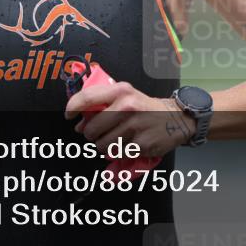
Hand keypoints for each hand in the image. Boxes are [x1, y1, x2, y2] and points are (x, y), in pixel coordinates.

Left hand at [64, 81, 195, 157]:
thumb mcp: (126, 95)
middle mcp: (127, 106)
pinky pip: (117, 154)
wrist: (176, 118)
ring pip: (102, 145)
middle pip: (91, 129)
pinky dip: (118, 153)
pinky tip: (127, 144)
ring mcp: (135, 126)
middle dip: (90, 134)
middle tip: (98, 133)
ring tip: (115, 139)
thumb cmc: (145, 107)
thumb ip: (103, 103)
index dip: (72, 108)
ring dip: (104, 146)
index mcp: (121, 91)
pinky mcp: (141, 144)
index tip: (69, 116)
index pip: (87, 98)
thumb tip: (79, 123)